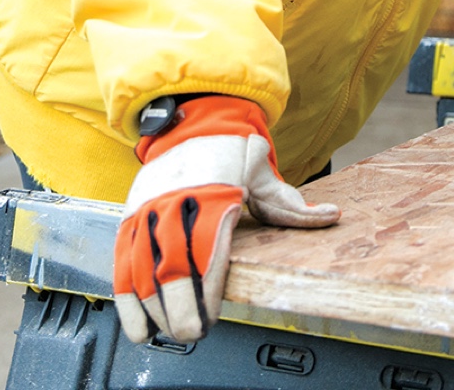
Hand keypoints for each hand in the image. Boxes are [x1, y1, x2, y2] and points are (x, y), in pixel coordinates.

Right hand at [112, 95, 339, 343]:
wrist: (192, 120)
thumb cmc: (231, 151)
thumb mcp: (265, 176)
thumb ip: (293, 206)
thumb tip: (330, 216)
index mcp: (214, 192)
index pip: (207, 247)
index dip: (206, 286)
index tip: (211, 314)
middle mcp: (177, 200)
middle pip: (171, 262)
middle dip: (178, 305)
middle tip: (192, 332)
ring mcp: (149, 207)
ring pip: (143, 264)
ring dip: (152, 304)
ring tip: (167, 331)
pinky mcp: (131, 213)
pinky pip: (123, 257)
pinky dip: (127, 293)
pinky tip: (137, 319)